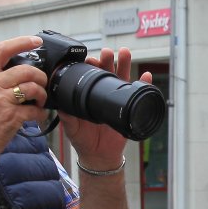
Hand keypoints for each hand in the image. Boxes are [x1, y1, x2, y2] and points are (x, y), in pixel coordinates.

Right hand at [0, 34, 51, 160]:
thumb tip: (21, 66)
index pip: (2, 49)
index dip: (22, 42)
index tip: (36, 41)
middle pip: (26, 70)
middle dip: (40, 76)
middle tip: (42, 83)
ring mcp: (1, 99)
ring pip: (33, 87)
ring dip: (42, 95)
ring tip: (40, 101)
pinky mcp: (11, 116)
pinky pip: (35, 109)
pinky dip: (41, 113)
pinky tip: (38, 115)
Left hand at [60, 47, 151, 169]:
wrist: (99, 155)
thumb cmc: (83, 140)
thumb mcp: (72, 130)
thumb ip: (68, 119)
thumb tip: (62, 107)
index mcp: (88, 95)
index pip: (90, 76)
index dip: (91, 66)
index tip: (90, 59)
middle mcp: (103, 94)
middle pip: (107, 72)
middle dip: (108, 60)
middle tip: (107, 52)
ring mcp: (117, 100)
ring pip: (123, 78)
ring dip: (125, 64)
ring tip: (125, 52)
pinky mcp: (130, 108)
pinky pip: (138, 94)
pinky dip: (144, 84)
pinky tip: (145, 76)